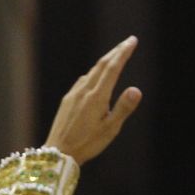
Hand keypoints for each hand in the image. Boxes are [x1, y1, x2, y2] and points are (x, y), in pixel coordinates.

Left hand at [43, 37, 143, 164]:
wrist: (58, 152)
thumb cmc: (87, 144)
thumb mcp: (110, 129)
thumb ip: (123, 108)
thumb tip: (136, 89)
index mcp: (97, 96)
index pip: (113, 68)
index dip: (123, 53)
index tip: (132, 41)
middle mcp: (84, 90)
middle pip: (101, 65)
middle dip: (116, 51)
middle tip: (128, 41)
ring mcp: (73, 94)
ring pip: (91, 71)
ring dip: (105, 61)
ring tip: (115, 55)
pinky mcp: (67, 100)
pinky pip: (83, 80)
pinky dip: (94, 72)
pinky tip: (95, 77)